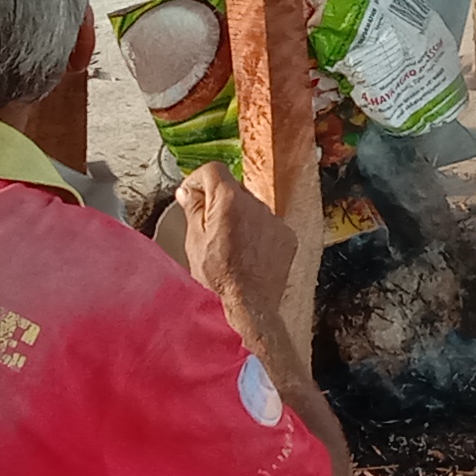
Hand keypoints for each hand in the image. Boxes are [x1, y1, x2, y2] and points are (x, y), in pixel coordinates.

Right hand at [177, 161, 306, 369]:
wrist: (250, 305)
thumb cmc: (219, 278)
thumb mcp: (195, 242)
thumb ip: (194, 209)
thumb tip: (188, 192)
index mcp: (229, 200)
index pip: (214, 169)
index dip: (199, 179)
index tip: (192, 193)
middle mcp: (256, 204)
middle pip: (233, 188)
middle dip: (218, 200)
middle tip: (207, 223)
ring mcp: (274, 220)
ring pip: (251, 208)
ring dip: (239, 217)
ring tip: (229, 245)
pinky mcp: (286, 236)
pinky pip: (267, 225)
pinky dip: (257, 233)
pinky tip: (247, 254)